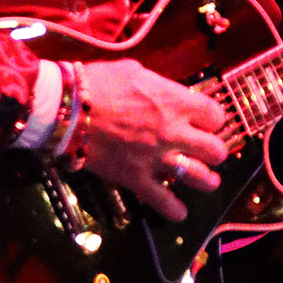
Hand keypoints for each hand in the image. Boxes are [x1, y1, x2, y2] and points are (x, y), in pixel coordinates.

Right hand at [80, 59, 228, 220]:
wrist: (67, 109)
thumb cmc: (98, 83)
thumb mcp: (136, 71)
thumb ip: (160, 86)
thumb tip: (170, 94)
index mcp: (174, 102)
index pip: (216, 115)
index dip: (213, 120)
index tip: (206, 122)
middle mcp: (173, 131)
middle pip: (215, 150)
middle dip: (215, 151)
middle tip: (208, 151)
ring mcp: (156, 158)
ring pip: (200, 178)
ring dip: (207, 180)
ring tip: (209, 181)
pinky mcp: (136, 178)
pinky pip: (164, 201)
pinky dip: (175, 210)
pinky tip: (180, 211)